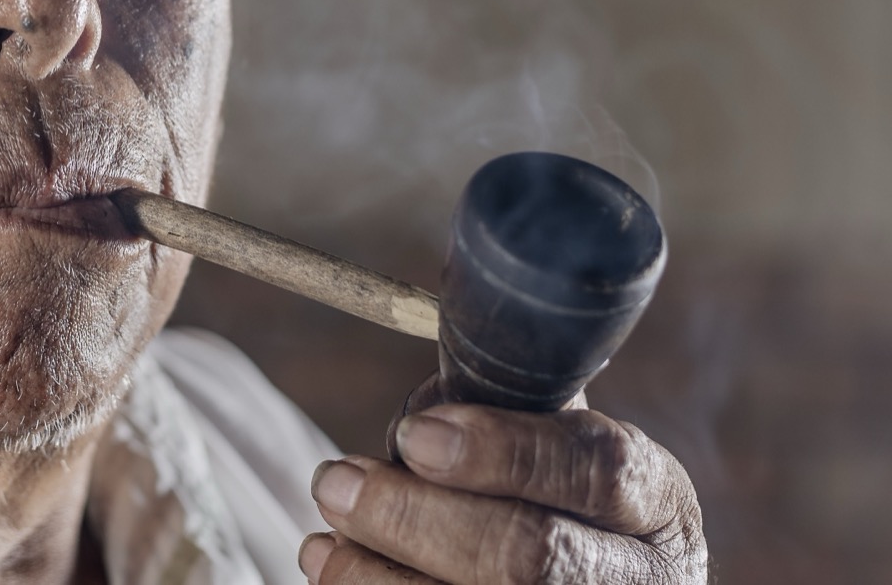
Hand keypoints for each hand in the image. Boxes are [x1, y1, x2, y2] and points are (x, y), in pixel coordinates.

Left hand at [299, 377, 706, 583]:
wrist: (602, 584)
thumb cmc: (564, 501)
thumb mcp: (570, 448)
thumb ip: (509, 416)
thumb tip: (422, 406)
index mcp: (655, 503)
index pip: (596, 469)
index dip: (502, 451)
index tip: (414, 434)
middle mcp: (642, 580)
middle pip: (526, 556)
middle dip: (413, 517)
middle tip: (335, 481)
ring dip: (377, 573)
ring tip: (320, 543)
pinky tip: (337, 575)